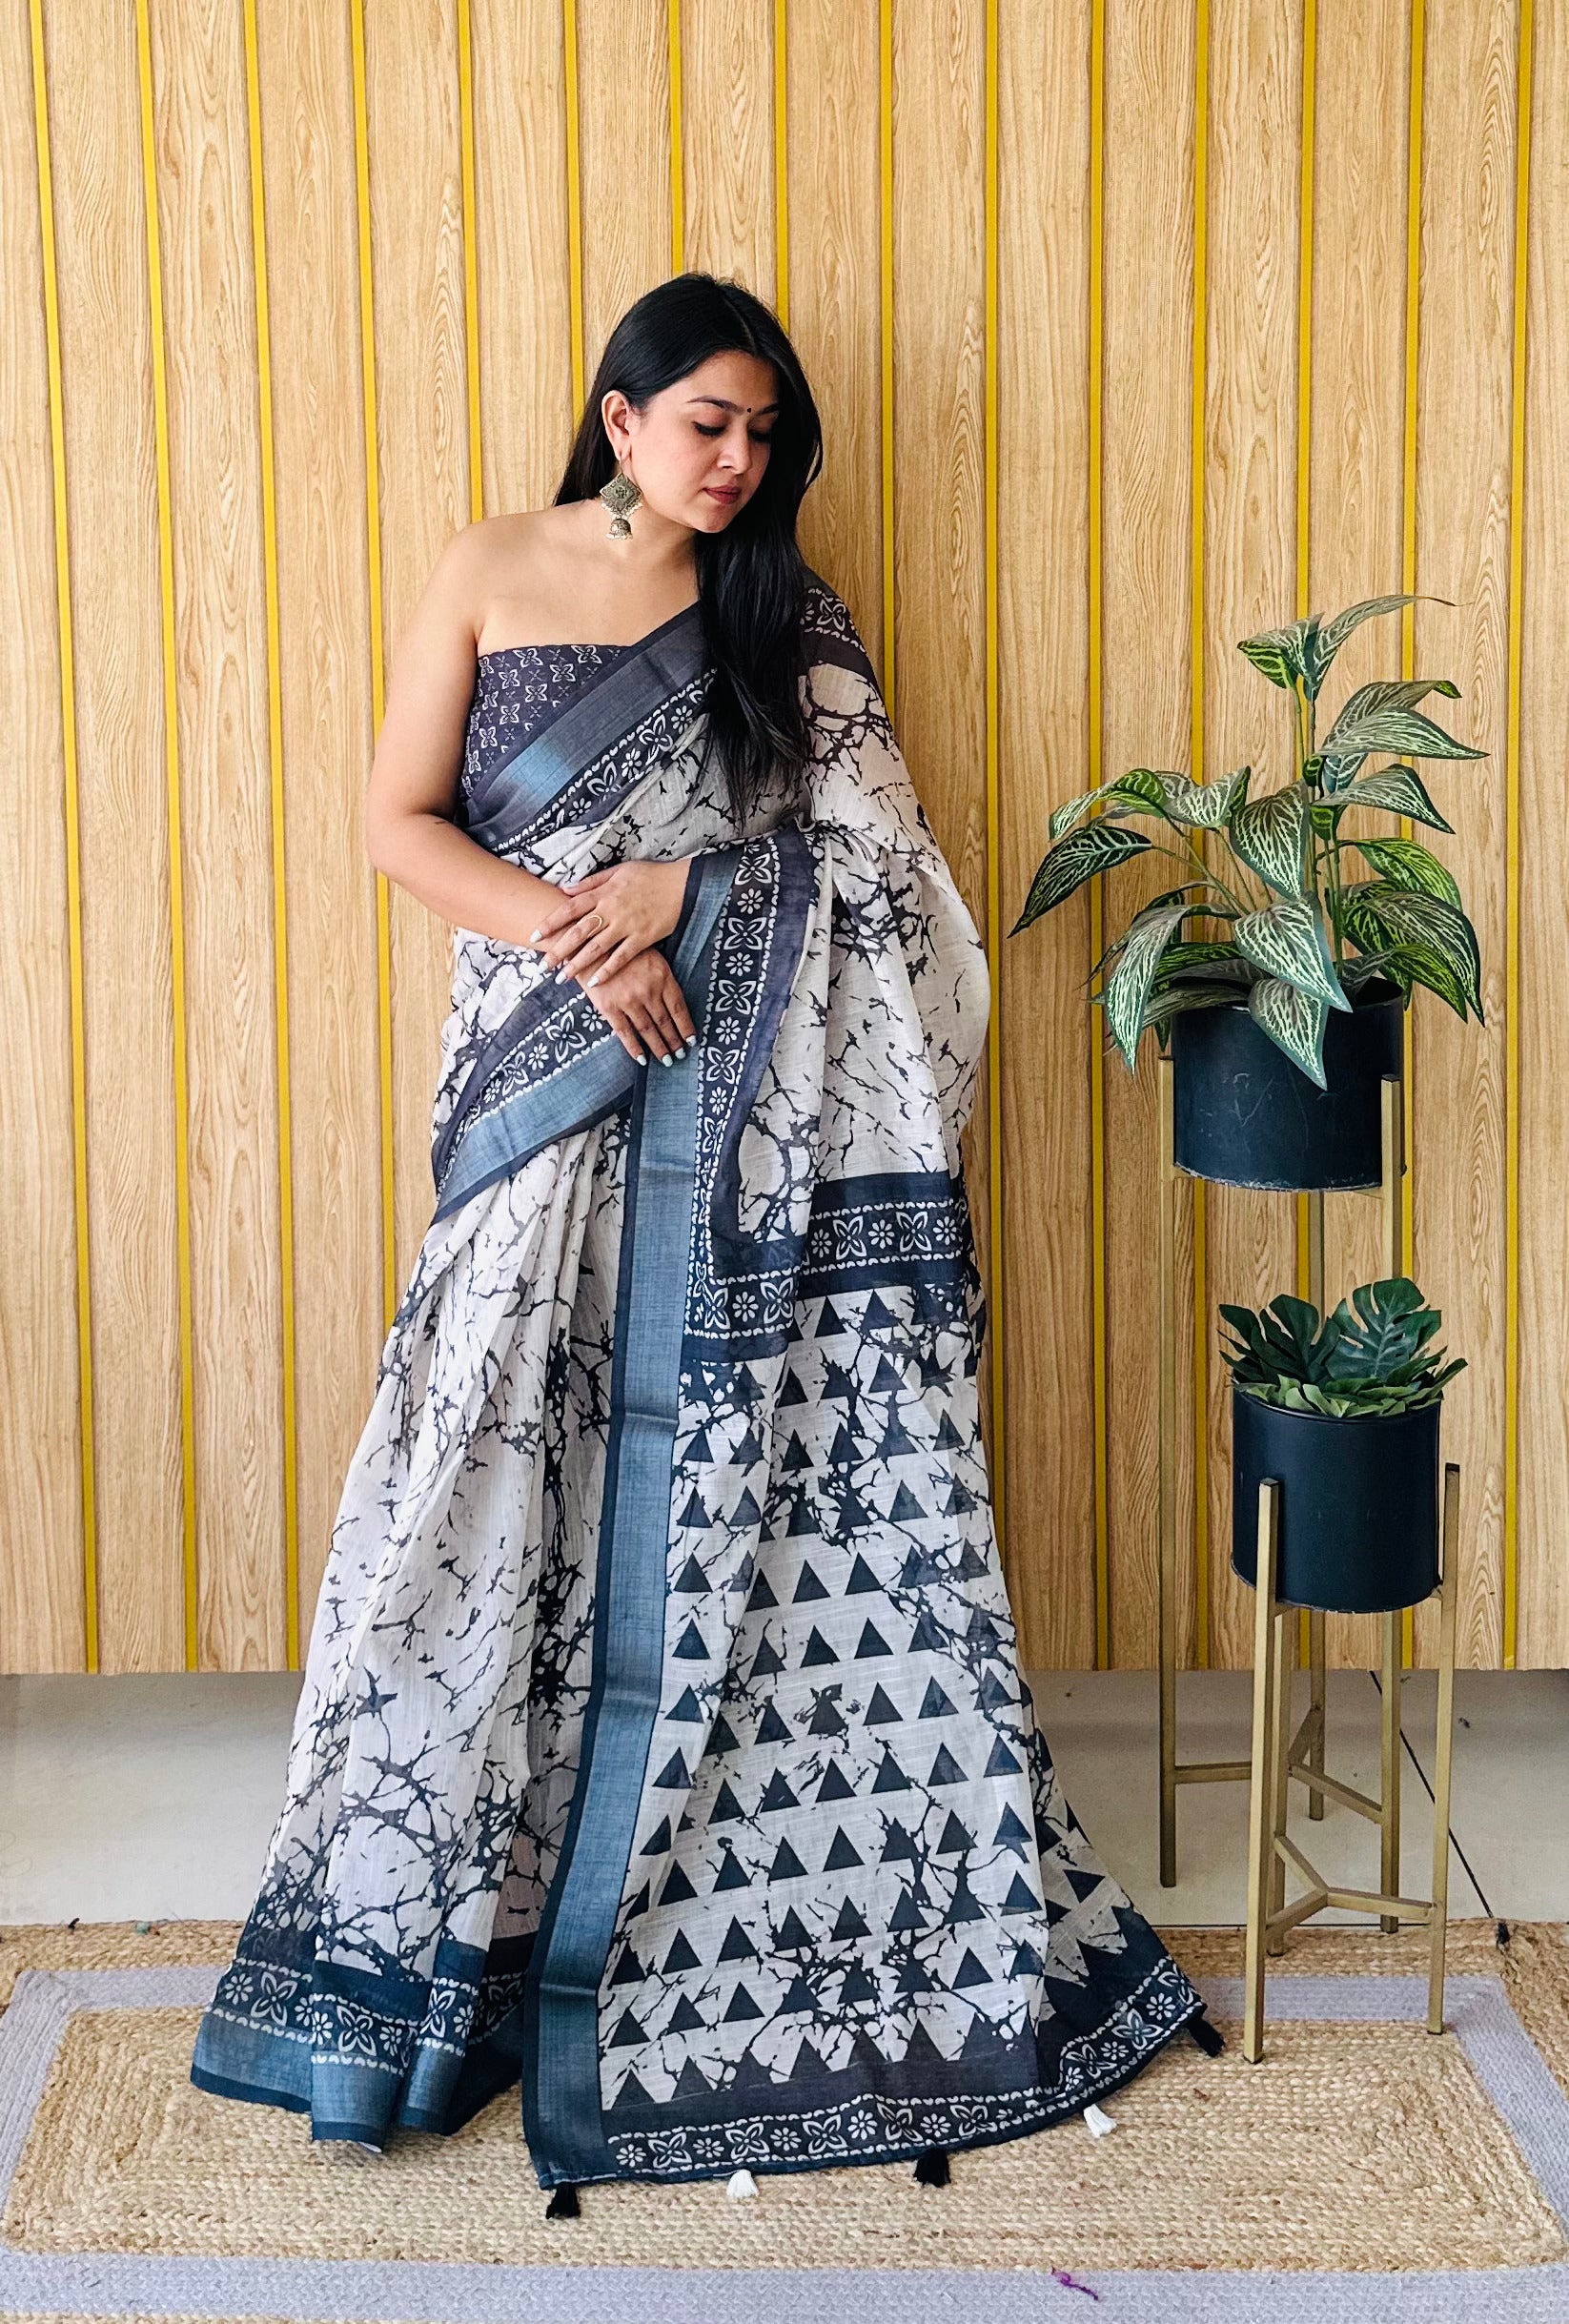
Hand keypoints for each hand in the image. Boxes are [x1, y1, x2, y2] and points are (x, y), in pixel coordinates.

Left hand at [527, 859, 689, 989]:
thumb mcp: (618, 871)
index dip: (550, 923)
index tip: (534, 935)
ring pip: (596, 948)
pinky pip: (622, 957)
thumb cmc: (649, 877)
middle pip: (578, 932)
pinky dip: (608, 970)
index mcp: (603, 893)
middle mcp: (611, 910)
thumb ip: (591, 882)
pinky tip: (596, 982)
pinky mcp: (643, 938)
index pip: (570, 908)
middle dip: (559, 950)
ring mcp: (627, 926)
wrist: (681, 885)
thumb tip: (566, 889)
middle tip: (544, 966)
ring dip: (578, 964)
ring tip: (562, 977)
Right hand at [584, 949, 696, 1065]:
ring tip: (666, 1059)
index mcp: (662, 977)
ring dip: (659, 1047)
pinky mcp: (609, 1007)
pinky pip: (625, 1033)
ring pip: (648, 1030)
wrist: (591, 945)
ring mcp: (629, 1001)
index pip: (679, 1008)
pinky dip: (634, 1049)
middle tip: (680, 1054)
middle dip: (674, 1041)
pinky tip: (642, 1059)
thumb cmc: (623, 949)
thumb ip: (663, 979)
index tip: (692, 1040)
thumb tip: (674, 1004)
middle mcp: (648, 991)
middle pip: (665, 1022)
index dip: (686, 1027)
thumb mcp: (651, 957)